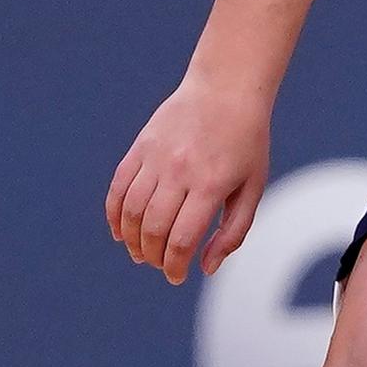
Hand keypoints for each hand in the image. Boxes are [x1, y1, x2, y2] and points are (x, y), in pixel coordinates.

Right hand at [109, 73, 271, 281]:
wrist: (226, 89)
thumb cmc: (246, 143)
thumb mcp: (252, 188)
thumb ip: (233, 232)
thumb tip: (206, 267)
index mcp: (210, 185)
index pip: (182, 239)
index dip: (175, 266)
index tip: (176, 277)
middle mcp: (179, 171)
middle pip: (153, 228)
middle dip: (152, 256)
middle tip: (159, 264)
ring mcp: (156, 157)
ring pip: (131, 211)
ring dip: (131, 240)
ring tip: (139, 253)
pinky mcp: (141, 146)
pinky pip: (119, 187)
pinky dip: (114, 214)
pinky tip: (119, 231)